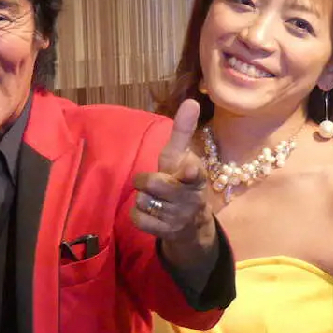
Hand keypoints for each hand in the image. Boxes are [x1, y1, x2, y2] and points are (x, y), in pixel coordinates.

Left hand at [131, 99, 216, 263]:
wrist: (190, 223)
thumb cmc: (180, 181)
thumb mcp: (182, 157)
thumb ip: (183, 131)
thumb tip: (192, 101)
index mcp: (195, 177)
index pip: (193, 173)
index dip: (190, 171)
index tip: (190, 168)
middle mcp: (189, 197)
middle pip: (153, 184)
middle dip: (145, 180)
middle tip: (151, 182)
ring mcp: (178, 216)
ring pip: (142, 200)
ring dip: (143, 198)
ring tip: (156, 199)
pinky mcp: (166, 232)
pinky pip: (138, 218)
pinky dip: (138, 214)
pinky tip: (150, 212)